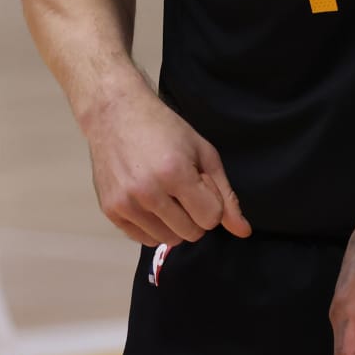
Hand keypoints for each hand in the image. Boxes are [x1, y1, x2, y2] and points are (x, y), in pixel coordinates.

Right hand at [82, 83, 250, 245]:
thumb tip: (244, 232)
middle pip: (191, 233)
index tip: (198, 181)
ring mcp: (125, 204)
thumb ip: (225, 194)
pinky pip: (144, 240)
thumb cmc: (164, 128)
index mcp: (175, 173)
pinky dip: (153, 226)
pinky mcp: (110, 211)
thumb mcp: (203, 152)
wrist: (115, 114)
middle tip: (181, 187)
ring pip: (168, 240)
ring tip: (164, 193)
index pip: (211, 218)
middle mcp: (148, 192)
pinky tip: (148, 201)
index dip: (211, 201)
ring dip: (174, 223)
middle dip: (194, 214)